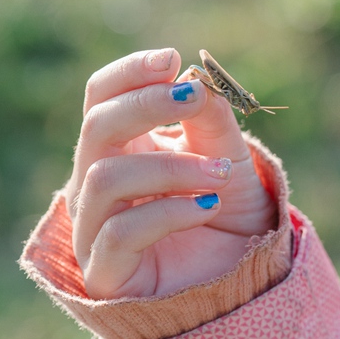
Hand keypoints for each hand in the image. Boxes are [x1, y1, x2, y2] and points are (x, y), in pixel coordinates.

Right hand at [63, 48, 276, 299]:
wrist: (244, 279)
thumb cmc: (228, 214)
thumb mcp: (229, 157)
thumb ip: (210, 120)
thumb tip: (189, 77)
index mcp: (123, 147)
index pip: (101, 98)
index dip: (129, 74)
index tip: (171, 60)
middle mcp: (98, 182)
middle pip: (96, 127)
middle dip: (146, 106)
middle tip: (194, 100)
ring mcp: (95, 227)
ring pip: (106, 178)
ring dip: (170, 167)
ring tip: (221, 174)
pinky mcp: (106, 271)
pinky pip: (122, 231)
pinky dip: (170, 211)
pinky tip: (209, 206)